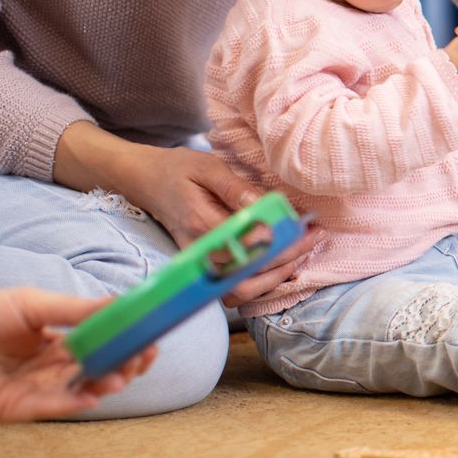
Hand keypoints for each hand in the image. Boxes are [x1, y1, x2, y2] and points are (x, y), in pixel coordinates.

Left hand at [0, 288, 156, 420]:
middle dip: (124, 367)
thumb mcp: (34, 304)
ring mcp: (32, 390)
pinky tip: (91, 395)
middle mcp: (48, 370)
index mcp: (56, 344)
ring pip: (78, 392)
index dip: (127, 347)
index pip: (101, 350)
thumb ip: (77, 309)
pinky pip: (47, 407)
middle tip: (141, 359)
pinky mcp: (13, 407)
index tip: (150, 340)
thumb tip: (120, 303)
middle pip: (96, 373)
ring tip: (120, 375)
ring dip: (103, 385)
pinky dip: (71, 403)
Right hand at [53, 126, 303, 302]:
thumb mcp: (208, 167)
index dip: (283, 239)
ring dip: (275, 276)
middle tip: (313, 238)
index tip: (309, 226)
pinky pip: (233, 286)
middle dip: (287, 260)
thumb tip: (266, 205)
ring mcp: (199, 264)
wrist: (143, 181)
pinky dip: (260, 280)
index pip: (249, 244)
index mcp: (201, 223)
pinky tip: (282, 260)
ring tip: (302, 252)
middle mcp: (199, 251)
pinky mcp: (202, 267)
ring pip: (241, 289)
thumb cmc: (177, 170)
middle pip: (248, 274)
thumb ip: (236, 188)